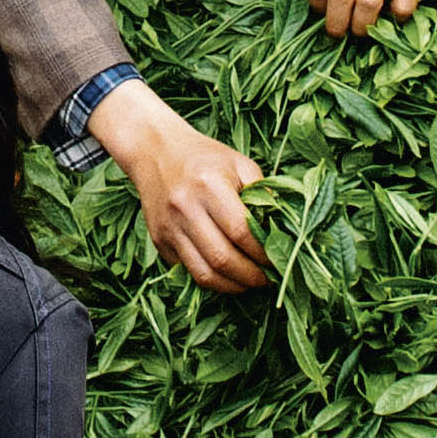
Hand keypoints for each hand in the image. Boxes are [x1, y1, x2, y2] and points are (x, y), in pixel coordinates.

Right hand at [96, 80, 272, 289]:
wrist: (154, 151)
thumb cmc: (205, 157)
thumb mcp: (240, 164)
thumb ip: (263, 195)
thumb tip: (282, 233)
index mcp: (208, 184)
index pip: (241, 232)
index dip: (263, 252)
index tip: (278, 260)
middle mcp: (184, 208)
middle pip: (222, 258)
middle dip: (251, 277)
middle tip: (268, 280)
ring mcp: (169, 227)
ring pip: (203, 274)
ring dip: (232, 286)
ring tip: (250, 284)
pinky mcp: (159, 241)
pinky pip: (188, 271)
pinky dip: (212, 280)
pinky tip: (228, 276)